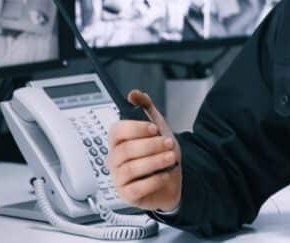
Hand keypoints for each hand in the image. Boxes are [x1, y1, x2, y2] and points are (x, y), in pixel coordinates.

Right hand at [106, 90, 181, 211]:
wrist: (174, 179)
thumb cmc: (160, 154)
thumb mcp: (157, 126)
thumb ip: (145, 108)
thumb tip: (134, 93)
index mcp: (118, 142)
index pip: (117, 131)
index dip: (136, 128)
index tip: (154, 129)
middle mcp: (115, 159)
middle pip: (126, 150)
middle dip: (152, 145)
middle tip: (169, 143)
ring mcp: (119, 178)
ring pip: (131, 168)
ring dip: (155, 161)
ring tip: (171, 158)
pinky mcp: (127, 195)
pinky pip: (137, 188)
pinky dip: (153, 180)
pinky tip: (164, 175)